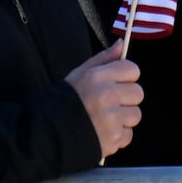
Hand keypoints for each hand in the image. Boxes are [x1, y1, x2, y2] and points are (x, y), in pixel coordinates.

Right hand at [65, 40, 141, 159]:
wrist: (44, 134)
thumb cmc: (63, 102)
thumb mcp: (79, 75)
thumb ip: (103, 59)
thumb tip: (121, 44)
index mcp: (97, 77)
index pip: (132, 69)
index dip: (126, 77)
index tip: (115, 84)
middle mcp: (106, 96)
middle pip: (137, 93)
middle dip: (125, 99)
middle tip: (108, 104)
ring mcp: (110, 119)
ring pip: (135, 114)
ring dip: (123, 119)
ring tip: (103, 120)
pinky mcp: (112, 139)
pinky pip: (128, 135)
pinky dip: (117, 136)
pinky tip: (101, 133)